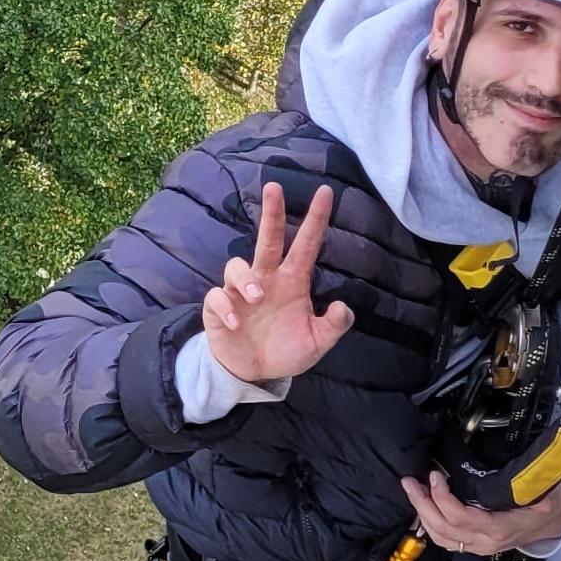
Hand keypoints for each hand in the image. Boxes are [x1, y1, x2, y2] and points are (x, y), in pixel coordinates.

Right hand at [202, 183, 353, 386]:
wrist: (252, 373)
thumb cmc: (286, 351)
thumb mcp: (316, 343)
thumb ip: (332, 327)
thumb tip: (342, 306)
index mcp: (292, 281)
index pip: (306, 244)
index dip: (315, 219)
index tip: (326, 192)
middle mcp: (266, 279)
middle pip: (268, 239)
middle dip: (272, 213)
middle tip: (274, 187)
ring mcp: (241, 292)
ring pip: (237, 266)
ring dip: (247, 279)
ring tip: (257, 298)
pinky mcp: (219, 308)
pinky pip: (218, 296)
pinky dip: (226, 306)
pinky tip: (236, 324)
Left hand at [400, 469, 560, 557]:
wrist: (556, 524)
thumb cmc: (550, 506)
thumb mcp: (545, 491)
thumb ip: (526, 481)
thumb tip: (515, 467)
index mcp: (501, 529)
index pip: (462, 519)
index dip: (443, 499)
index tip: (436, 478)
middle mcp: (486, 542)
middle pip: (444, 529)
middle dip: (423, 504)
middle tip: (411, 482)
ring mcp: (479, 546)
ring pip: (440, 537)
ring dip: (422, 513)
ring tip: (412, 490)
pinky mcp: (474, 545)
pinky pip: (444, 539)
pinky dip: (429, 523)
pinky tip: (423, 506)